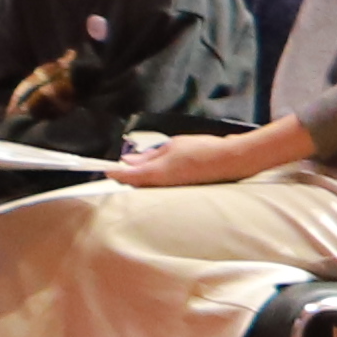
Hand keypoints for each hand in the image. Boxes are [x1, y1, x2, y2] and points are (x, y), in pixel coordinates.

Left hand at [113, 128, 257, 191]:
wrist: (231, 161)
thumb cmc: (202, 150)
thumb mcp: (172, 145)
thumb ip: (149, 155)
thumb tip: (129, 161)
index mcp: (156, 174)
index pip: (127, 177)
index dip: (114, 173)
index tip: (106, 169)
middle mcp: (161, 186)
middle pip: (135, 185)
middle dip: (127, 176)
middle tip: (123, 166)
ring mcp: (172, 190)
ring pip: (148, 186)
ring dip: (141, 178)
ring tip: (140, 166)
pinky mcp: (181, 189)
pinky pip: (161, 186)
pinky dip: (155, 179)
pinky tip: (159, 171)